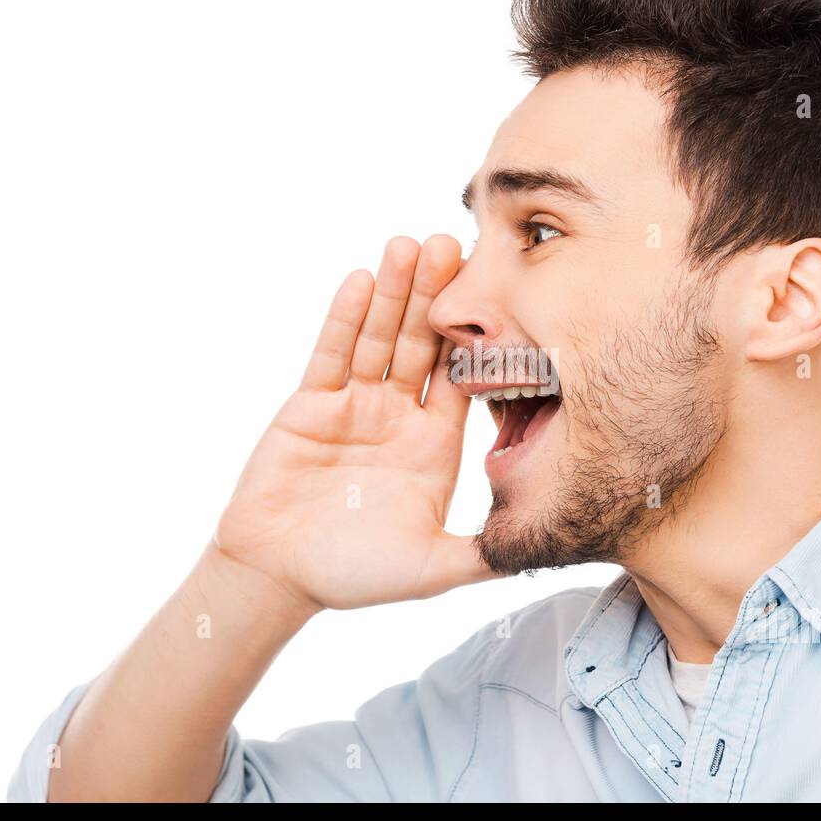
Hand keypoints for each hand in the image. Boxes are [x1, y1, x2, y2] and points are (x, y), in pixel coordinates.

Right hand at [212, 234, 493, 613]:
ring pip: (379, 338)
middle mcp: (399, 415)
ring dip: (395, 293)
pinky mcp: (311, 402)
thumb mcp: (431, 567)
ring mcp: (355, 404)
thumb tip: (544, 552)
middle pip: (424, 344)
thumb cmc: (354, 575)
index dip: (482, 338)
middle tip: (458, 243)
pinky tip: (363, 280)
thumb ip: (482, 556)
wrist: (277, 577)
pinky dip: (345, 319)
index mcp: (434, 444)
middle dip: (438, 296)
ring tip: (410, 244)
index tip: (504, 295)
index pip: (465, 378)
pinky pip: (331, 354)